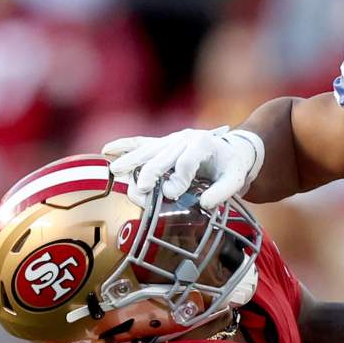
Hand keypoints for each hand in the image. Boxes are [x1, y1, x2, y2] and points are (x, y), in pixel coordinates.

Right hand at [102, 127, 262, 208]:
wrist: (231, 150)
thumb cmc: (231, 166)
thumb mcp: (236, 179)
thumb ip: (223, 192)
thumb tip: (205, 204)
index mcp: (203, 144)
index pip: (186, 162)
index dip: (178, 179)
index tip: (172, 194)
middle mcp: (185, 138)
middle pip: (162, 156)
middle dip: (150, 174)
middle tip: (140, 192)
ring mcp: (171, 139)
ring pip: (147, 150)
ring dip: (131, 161)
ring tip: (117, 172)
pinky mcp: (162, 143)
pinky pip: (140, 142)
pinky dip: (124, 145)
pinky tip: (107, 150)